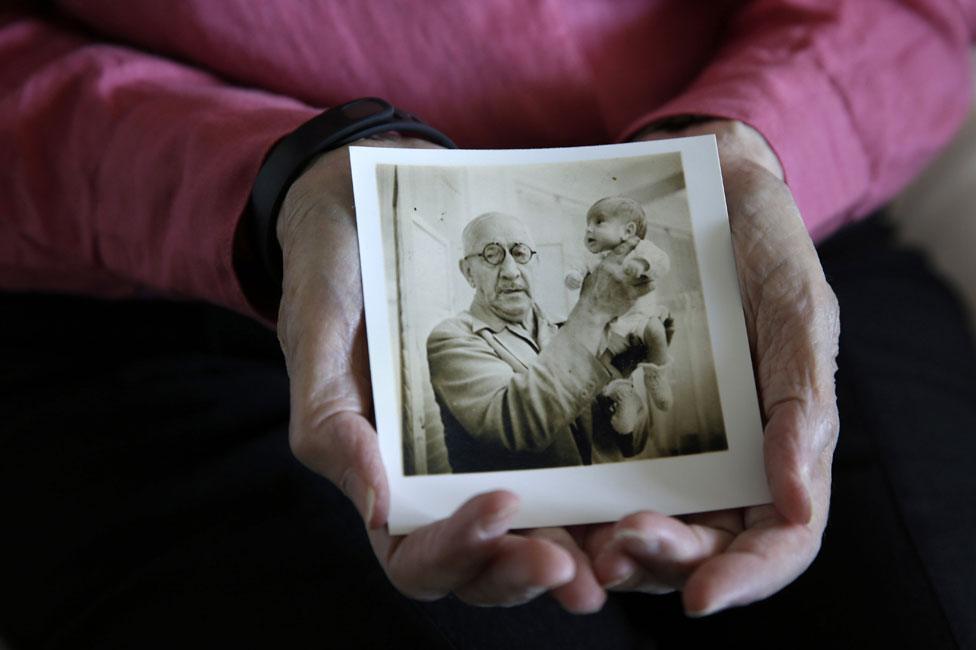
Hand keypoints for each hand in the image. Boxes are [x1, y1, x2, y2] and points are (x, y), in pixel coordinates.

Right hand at [276, 136, 605, 611]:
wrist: (368, 206)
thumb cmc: (333, 269)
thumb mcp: (317, 334)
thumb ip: (331, 422)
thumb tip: (377, 510)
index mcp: (380, 476)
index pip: (415, 554)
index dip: (458, 551)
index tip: (502, 505)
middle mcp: (437, 478)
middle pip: (483, 564)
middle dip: (525, 571)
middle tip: (577, 570)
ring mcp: (485, 448)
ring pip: (530, 532)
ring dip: (572, 551)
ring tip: (617, 548)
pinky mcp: (527, 408)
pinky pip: (564, 463)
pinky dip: (595, 484)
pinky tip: (634, 478)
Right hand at [576, 237, 650, 320]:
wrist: (593, 311)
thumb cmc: (590, 294)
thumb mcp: (592, 276)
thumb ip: (600, 267)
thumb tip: (605, 259)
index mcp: (606, 266)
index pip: (621, 250)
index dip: (631, 243)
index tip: (637, 240)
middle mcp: (617, 273)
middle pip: (637, 262)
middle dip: (644, 260)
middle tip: (648, 260)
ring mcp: (625, 284)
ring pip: (644, 275)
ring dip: (648, 274)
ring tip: (651, 274)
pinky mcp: (631, 296)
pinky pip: (646, 287)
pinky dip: (651, 285)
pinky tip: (652, 284)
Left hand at [587, 120, 839, 614]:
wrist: (703, 193)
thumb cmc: (765, 252)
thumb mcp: (799, 312)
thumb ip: (805, 401)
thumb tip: (796, 501)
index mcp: (779, 450)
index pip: (778, 539)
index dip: (746, 577)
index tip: (701, 594)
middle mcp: (721, 463)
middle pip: (699, 547)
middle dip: (660, 562)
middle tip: (617, 551)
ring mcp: (664, 446)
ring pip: (640, 527)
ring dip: (608, 549)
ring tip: (578, 545)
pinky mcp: (611, 419)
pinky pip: (591, 478)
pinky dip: (573, 504)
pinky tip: (543, 505)